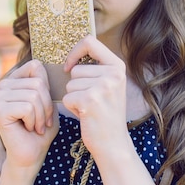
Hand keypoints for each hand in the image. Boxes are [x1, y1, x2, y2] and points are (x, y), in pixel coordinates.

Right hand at [0, 60, 58, 171]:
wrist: (32, 155)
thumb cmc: (42, 129)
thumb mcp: (48, 102)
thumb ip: (46, 83)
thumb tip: (51, 65)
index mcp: (14, 80)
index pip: (36, 66)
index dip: (47, 87)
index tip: (46, 106)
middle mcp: (3, 85)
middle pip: (37, 82)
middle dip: (47, 105)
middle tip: (42, 121)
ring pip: (34, 95)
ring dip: (41, 115)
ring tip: (35, 126)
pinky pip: (27, 107)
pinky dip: (34, 120)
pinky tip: (27, 129)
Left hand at [62, 35, 130, 156]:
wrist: (113, 143)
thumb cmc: (106, 114)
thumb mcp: (108, 85)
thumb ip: (96, 68)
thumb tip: (72, 54)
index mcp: (117, 66)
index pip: (90, 42)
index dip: (75, 52)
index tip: (69, 66)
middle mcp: (113, 74)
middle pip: (76, 69)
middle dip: (76, 86)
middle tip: (91, 101)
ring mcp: (103, 87)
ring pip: (69, 84)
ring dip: (74, 98)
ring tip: (89, 109)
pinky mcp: (90, 100)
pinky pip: (67, 98)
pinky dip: (71, 108)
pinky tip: (85, 116)